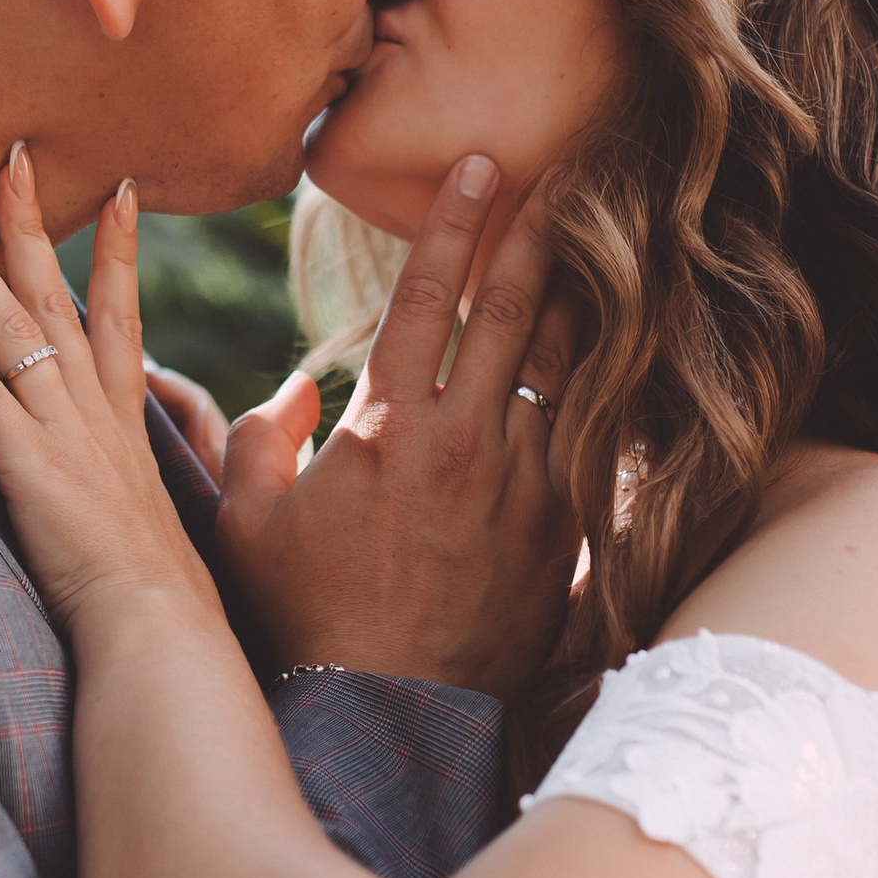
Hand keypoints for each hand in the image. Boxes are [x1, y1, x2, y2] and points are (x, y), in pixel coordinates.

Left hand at [0, 149, 220, 643]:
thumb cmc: (156, 584)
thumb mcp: (154, 508)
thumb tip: (128, 467)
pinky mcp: (23, 458)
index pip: (121, 311)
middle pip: (57, 291)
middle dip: (33, 219)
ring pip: (8, 320)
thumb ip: (135, 469)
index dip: (120, 249)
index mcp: (125, 413)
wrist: (156, 619)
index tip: (123, 191)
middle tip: (14, 156)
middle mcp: (92, 404)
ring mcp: (58, 426)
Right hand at [215, 153, 578, 697]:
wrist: (386, 711)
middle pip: (518, 311)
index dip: (455, 224)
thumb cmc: (305, 617)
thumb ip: (257, 440)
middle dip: (544, 232)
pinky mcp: (563, 532)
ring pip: (568, 369)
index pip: (427, 298)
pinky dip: (608, 392)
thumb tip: (295, 391)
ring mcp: (524, 486)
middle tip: (575, 173)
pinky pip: (591, 442)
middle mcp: (466, 442)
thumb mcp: (247, 523)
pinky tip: (630, 357)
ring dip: (588, 300)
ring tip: (614, 245)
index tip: (480, 167)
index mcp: (388, 426)